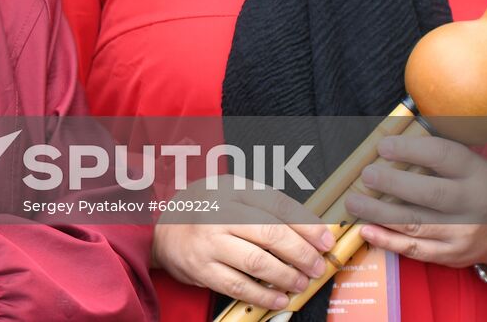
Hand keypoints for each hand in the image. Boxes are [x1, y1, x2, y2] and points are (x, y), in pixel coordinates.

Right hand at [151, 181, 333, 312]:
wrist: (161, 230)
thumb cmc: (204, 211)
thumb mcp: (230, 193)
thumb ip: (264, 206)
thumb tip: (309, 228)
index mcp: (229, 189)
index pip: (276, 204)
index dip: (306, 224)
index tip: (325, 239)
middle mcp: (217, 213)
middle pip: (269, 233)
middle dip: (301, 253)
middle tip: (317, 265)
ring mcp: (208, 242)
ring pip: (256, 262)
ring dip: (286, 276)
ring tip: (301, 282)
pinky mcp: (201, 268)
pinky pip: (238, 286)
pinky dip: (263, 295)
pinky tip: (279, 297)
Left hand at [347, 134, 486, 268]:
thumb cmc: (472, 185)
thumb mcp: (465, 163)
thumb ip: (432, 152)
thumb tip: (384, 140)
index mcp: (474, 172)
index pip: (443, 156)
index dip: (410, 150)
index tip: (383, 146)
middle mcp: (471, 203)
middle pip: (430, 193)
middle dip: (392, 184)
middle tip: (365, 175)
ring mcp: (461, 233)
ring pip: (417, 224)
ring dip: (380, 213)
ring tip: (353, 202)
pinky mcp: (450, 255)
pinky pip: (416, 250)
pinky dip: (388, 241)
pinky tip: (366, 230)